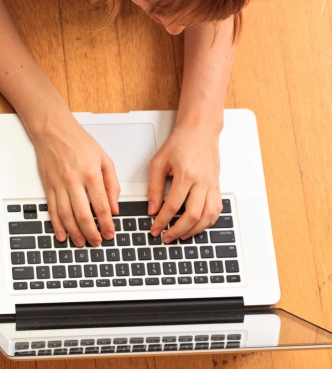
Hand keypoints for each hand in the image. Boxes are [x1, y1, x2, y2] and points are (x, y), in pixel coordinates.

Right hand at [32, 117, 119, 246]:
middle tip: (97, 242)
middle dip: (91, 233)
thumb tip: (114, 207)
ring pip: (66, 216)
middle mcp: (73, 180)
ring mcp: (58, 184)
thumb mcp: (103, 158)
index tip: (110, 233)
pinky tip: (62, 234)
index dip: (107, 224)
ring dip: (74, 233)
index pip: (101, 206)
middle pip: (83, 215)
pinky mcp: (48, 186)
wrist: (52, 129)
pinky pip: (52, 210)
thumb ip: (111, 184)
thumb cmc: (78, 140)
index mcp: (90, 173)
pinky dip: (56, 225)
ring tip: (81, 242)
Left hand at [148, 125, 221, 242]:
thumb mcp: (158, 162)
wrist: (200, 131)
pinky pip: (217, 209)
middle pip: (193, 215)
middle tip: (167, 237)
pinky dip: (208, 222)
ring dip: (194, 230)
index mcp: (186, 175)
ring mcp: (212, 185)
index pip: (172, 206)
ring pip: (208, 216)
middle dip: (178, 230)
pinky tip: (197, 225)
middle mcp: (202, 182)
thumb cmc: (180, 143)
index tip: (155, 229)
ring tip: (181, 235)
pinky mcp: (217, 186)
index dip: (162, 221)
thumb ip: (154, 187)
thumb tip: (152, 209)